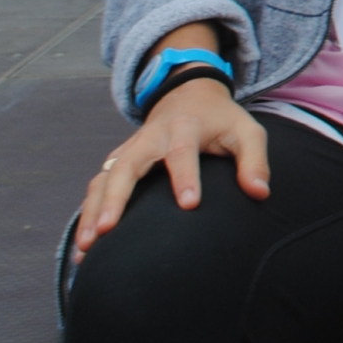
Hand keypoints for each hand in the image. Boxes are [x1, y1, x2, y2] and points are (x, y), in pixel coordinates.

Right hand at [72, 78, 268, 259]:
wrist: (188, 94)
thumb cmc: (221, 120)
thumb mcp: (246, 131)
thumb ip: (254, 160)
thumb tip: (260, 193)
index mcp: (185, 127)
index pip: (182, 152)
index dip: (186, 177)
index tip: (190, 205)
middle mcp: (150, 138)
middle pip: (126, 165)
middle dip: (115, 198)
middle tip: (106, 230)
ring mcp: (129, 150)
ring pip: (104, 178)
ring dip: (91, 212)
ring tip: (85, 248)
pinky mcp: (118, 162)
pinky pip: (97, 187)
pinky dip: (86, 214)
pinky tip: (82, 247)